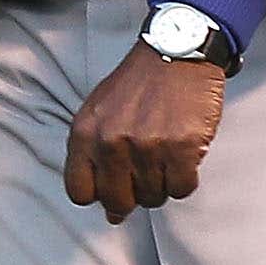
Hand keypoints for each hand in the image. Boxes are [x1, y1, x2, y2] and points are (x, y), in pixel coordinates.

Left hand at [64, 42, 225, 224]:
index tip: (115, 185)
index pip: (80, 192)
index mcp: (85, 134)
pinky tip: (183, 157)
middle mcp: (111, 142)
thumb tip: (111, 213)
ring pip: (153, 198)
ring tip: (165, 155)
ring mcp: (147, 146)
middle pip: (118, 201)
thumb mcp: (98, 113)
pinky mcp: (181, 147)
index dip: (100, 195)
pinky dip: (185, 178)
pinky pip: (182, 188)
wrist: (176, 50)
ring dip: (162, 184)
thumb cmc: (137, 84)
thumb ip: (93, 158)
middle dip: (133, 196)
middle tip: (144, 173)